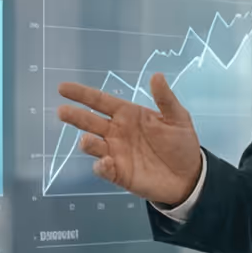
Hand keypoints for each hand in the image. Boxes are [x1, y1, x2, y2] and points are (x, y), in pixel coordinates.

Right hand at [56, 74, 202, 205]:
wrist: (189, 176)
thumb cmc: (181, 144)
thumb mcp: (178, 118)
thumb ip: (165, 99)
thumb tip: (157, 75)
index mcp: (127, 115)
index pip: (100, 101)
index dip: (82, 94)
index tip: (63, 88)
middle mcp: (116, 132)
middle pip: (90, 121)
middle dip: (75, 116)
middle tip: (62, 111)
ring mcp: (116, 153)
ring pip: (94, 146)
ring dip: (87, 143)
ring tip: (86, 140)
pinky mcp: (119, 174)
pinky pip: (104, 169)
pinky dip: (101, 166)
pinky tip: (105, 162)